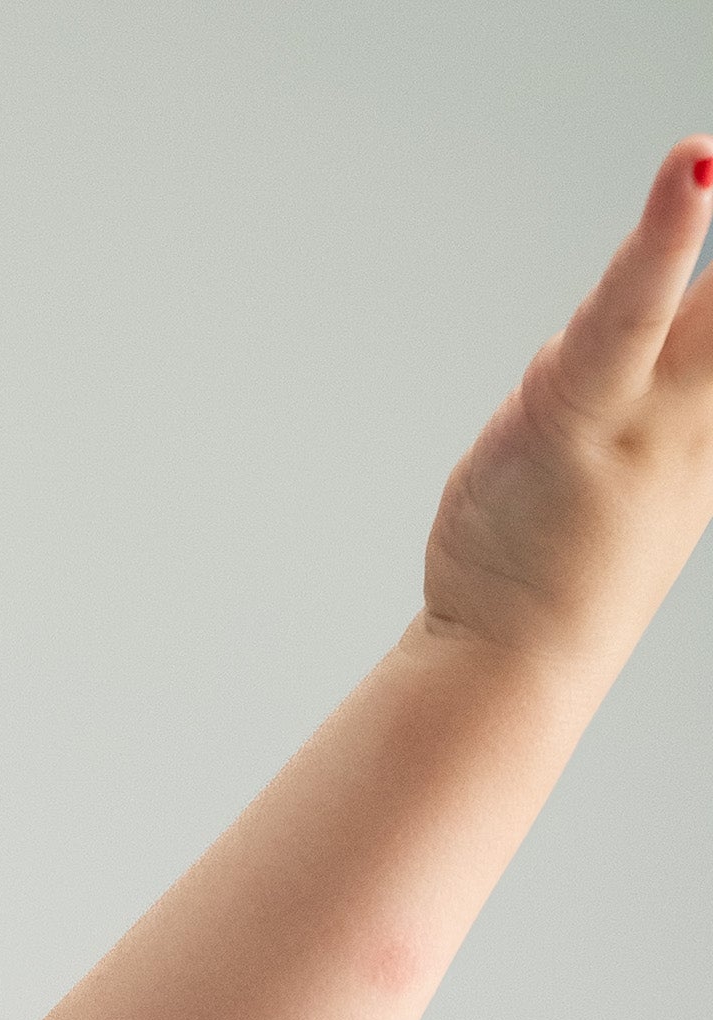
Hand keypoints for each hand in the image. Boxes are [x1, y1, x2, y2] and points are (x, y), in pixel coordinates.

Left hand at [423, 140, 712, 684]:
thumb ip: (662, 374)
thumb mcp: (637, 463)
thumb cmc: (556, 564)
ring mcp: (646, 415)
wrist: (509, 666)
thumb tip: (655, 291)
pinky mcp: (579, 413)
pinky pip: (629, 311)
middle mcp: (702, 414)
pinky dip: (664, 236)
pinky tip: (695, 169)